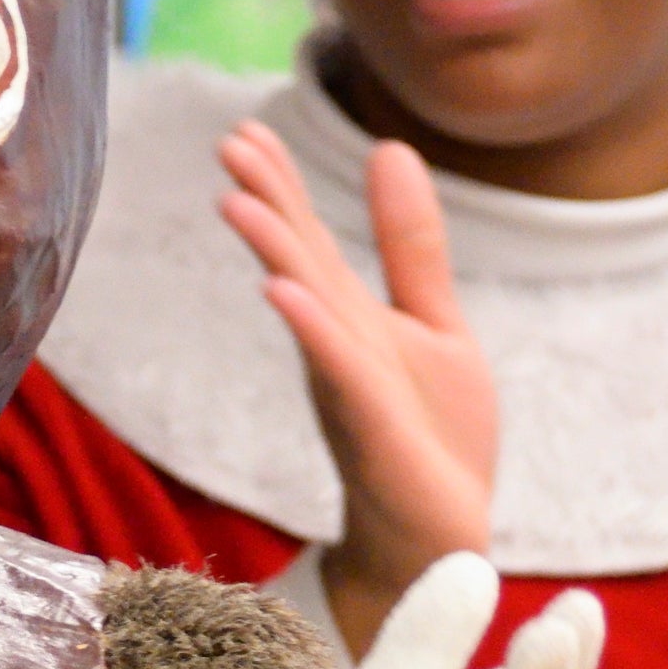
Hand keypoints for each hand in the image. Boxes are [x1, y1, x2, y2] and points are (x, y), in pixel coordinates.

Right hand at [219, 124, 496, 657]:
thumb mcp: (435, 324)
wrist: (440, 539)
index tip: (245, 128)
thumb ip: (410, 246)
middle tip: (227, 141)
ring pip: (306, 306)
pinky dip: (310, 326)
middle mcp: (336, 344)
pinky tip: (280, 289)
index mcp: (349, 317)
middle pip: (295, 259)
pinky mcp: (372, 426)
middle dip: (265, 200)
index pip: (307, 238)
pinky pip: (337, 367)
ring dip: (272, 252)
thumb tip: (389, 149)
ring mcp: (348, 384)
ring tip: (236, 201)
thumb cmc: (433, 439)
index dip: (280, 182)